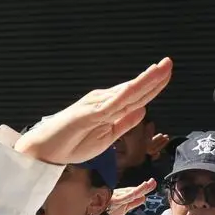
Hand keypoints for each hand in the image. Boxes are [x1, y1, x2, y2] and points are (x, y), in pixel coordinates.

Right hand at [15, 59, 172, 165]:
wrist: (45, 151)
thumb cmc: (71, 144)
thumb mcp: (106, 137)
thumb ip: (124, 124)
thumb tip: (143, 111)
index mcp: (108, 108)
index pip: (135, 96)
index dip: (152, 85)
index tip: (167, 73)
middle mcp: (103, 101)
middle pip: (134, 89)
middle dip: (154, 77)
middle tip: (169, 63)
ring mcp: (96, 105)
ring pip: (127, 92)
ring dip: (144, 80)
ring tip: (161, 69)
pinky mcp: (89, 113)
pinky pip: (112, 103)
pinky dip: (126, 94)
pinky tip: (138, 87)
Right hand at [107, 178, 156, 214]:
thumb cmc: (107, 212)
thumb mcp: (124, 209)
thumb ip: (133, 203)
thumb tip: (144, 198)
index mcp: (123, 195)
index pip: (135, 191)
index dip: (143, 187)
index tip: (152, 184)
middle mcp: (120, 194)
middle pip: (134, 190)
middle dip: (144, 186)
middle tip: (153, 182)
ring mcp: (117, 197)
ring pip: (131, 192)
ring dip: (140, 188)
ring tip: (149, 184)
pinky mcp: (114, 200)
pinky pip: (125, 198)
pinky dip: (132, 193)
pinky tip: (139, 191)